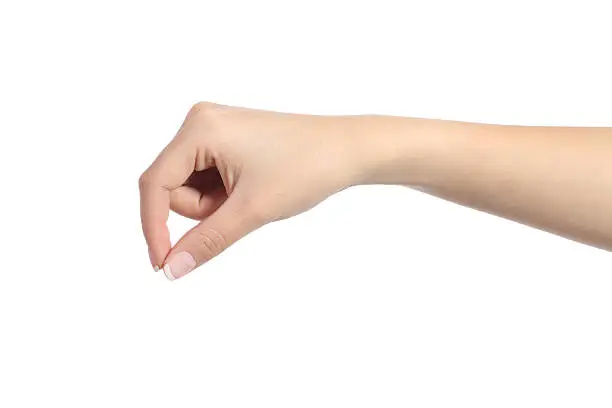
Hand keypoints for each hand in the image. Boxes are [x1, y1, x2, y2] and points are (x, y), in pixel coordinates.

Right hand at [139, 102, 359, 279]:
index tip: (162, 264)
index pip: (155, 184)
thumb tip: (172, 269)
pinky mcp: (227, 138)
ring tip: (253, 194)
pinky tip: (253, 187)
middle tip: (244, 206)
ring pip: (191, 186)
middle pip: (172, 187)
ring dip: (216, 204)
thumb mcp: (252, 210)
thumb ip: (207, 240)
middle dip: (204, 210)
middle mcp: (201, 121)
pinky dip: (224, 194)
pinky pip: (207, 178)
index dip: (153, 228)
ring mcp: (214, 128)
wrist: (348, 150)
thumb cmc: (307, 168)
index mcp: (200, 128)